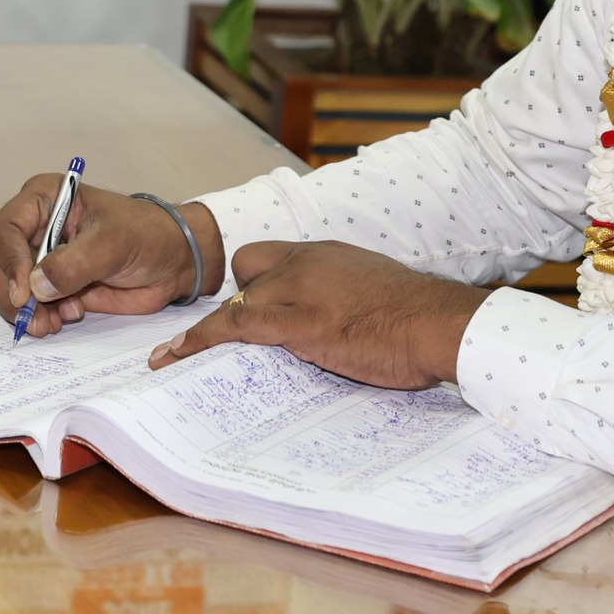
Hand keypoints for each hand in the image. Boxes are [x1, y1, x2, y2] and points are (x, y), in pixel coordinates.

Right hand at [0, 174, 224, 337]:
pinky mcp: (52, 285)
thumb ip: (74, 264)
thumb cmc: (148, 234)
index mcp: (45, 199)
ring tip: (52, 324)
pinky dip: (41, 317)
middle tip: (32, 319)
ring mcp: (41, 258)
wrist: (173, 261)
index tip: (23, 292)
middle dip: (12, 295)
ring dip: (26, 311)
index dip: (8, 261)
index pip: (6, 229)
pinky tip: (67, 317)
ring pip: (11, 289)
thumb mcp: (113, 243)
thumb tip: (36, 286)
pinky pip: (31, 306)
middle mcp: (35, 227)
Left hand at [146, 241, 492, 389]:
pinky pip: (234, 325)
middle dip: (238, 303)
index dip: (255, 285)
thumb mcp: (378, 299)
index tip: (243, 310)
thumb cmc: (420, 321)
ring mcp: (299, 289)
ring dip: (209, 330)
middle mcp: (308, 261)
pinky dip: (199, 341)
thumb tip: (338, 332)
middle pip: (247, 269)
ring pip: (235, 300)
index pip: (270, 257)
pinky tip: (174, 359)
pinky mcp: (297, 321)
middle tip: (239, 342)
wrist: (440, 324)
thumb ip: (348, 304)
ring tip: (173, 358)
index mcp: (329, 254)